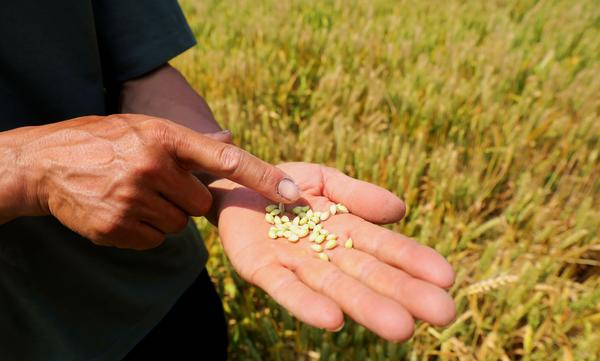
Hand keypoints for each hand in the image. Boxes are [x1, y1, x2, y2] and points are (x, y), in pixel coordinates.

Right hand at [15, 114, 299, 249]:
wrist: (45, 162)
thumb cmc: (104, 141)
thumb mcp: (145, 126)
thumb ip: (188, 139)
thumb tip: (231, 138)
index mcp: (165, 137)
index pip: (227, 159)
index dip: (262, 177)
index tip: (291, 193)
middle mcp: (153, 167)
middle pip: (201, 203)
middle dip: (187, 199)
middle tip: (158, 184)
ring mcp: (133, 199)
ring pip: (177, 224)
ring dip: (164, 215)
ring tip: (135, 194)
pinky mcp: (116, 227)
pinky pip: (153, 240)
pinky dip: (143, 230)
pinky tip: (122, 210)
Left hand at [210, 162, 454, 340]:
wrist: (234, 183)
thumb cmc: (283, 184)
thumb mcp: (324, 178)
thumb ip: (358, 194)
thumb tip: (400, 210)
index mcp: (344, 229)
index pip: (385, 247)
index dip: (414, 260)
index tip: (447, 277)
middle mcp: (324, 252)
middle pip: (366, 273)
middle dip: (403, 293)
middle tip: (443, 313)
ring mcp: (293, 262)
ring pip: (333, 285)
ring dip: (364, 305)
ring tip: (400, 327)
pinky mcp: (259, 267)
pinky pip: (285, 287)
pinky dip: (307, 303)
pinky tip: (332, 319)